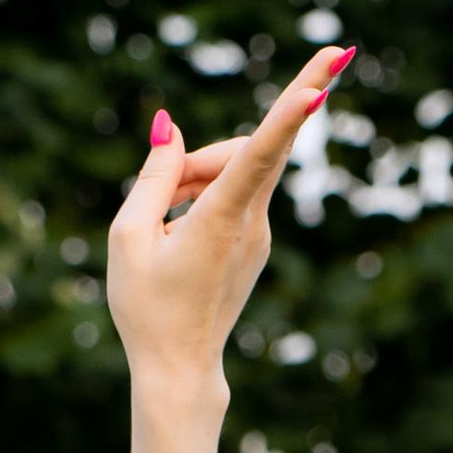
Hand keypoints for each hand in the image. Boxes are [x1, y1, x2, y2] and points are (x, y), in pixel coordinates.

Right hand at [106, 41, 355, 409]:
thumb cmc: (147, 308)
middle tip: (166, 194)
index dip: (288, 114)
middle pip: (248, 150)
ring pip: (239, 171)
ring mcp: (260, 234)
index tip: (323, 84)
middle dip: (205, 153)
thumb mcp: (129, 237)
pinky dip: (205, 194)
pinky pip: (237, 194)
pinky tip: (176, 230)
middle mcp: (251, 224)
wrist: (179, 368)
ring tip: (162, 220)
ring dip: (198, 176)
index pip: (259, 155)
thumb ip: (153, 177)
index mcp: (221, 221)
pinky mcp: (257, 242)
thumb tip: (174, 130)